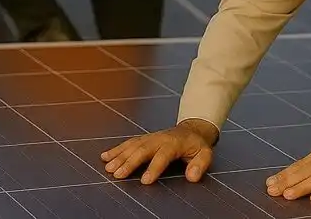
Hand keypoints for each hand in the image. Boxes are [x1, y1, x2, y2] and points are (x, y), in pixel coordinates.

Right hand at [100, 119, 218, 183]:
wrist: (191, 130)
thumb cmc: (196, 145)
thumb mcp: (205, 153)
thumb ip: (200, 165)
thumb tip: (192, 177)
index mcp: (173, 143)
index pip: (162, 155)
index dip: (154, 168)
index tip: (145, 181)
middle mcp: (158, 139)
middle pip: (142, 150)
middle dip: (129, 162)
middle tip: (117, 175)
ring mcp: (149, 137)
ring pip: (132, 146)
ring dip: (119, 156)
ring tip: (108, 168)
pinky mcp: (143, 139)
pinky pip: (128, 143)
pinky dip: (116, 149)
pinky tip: (105, 157)